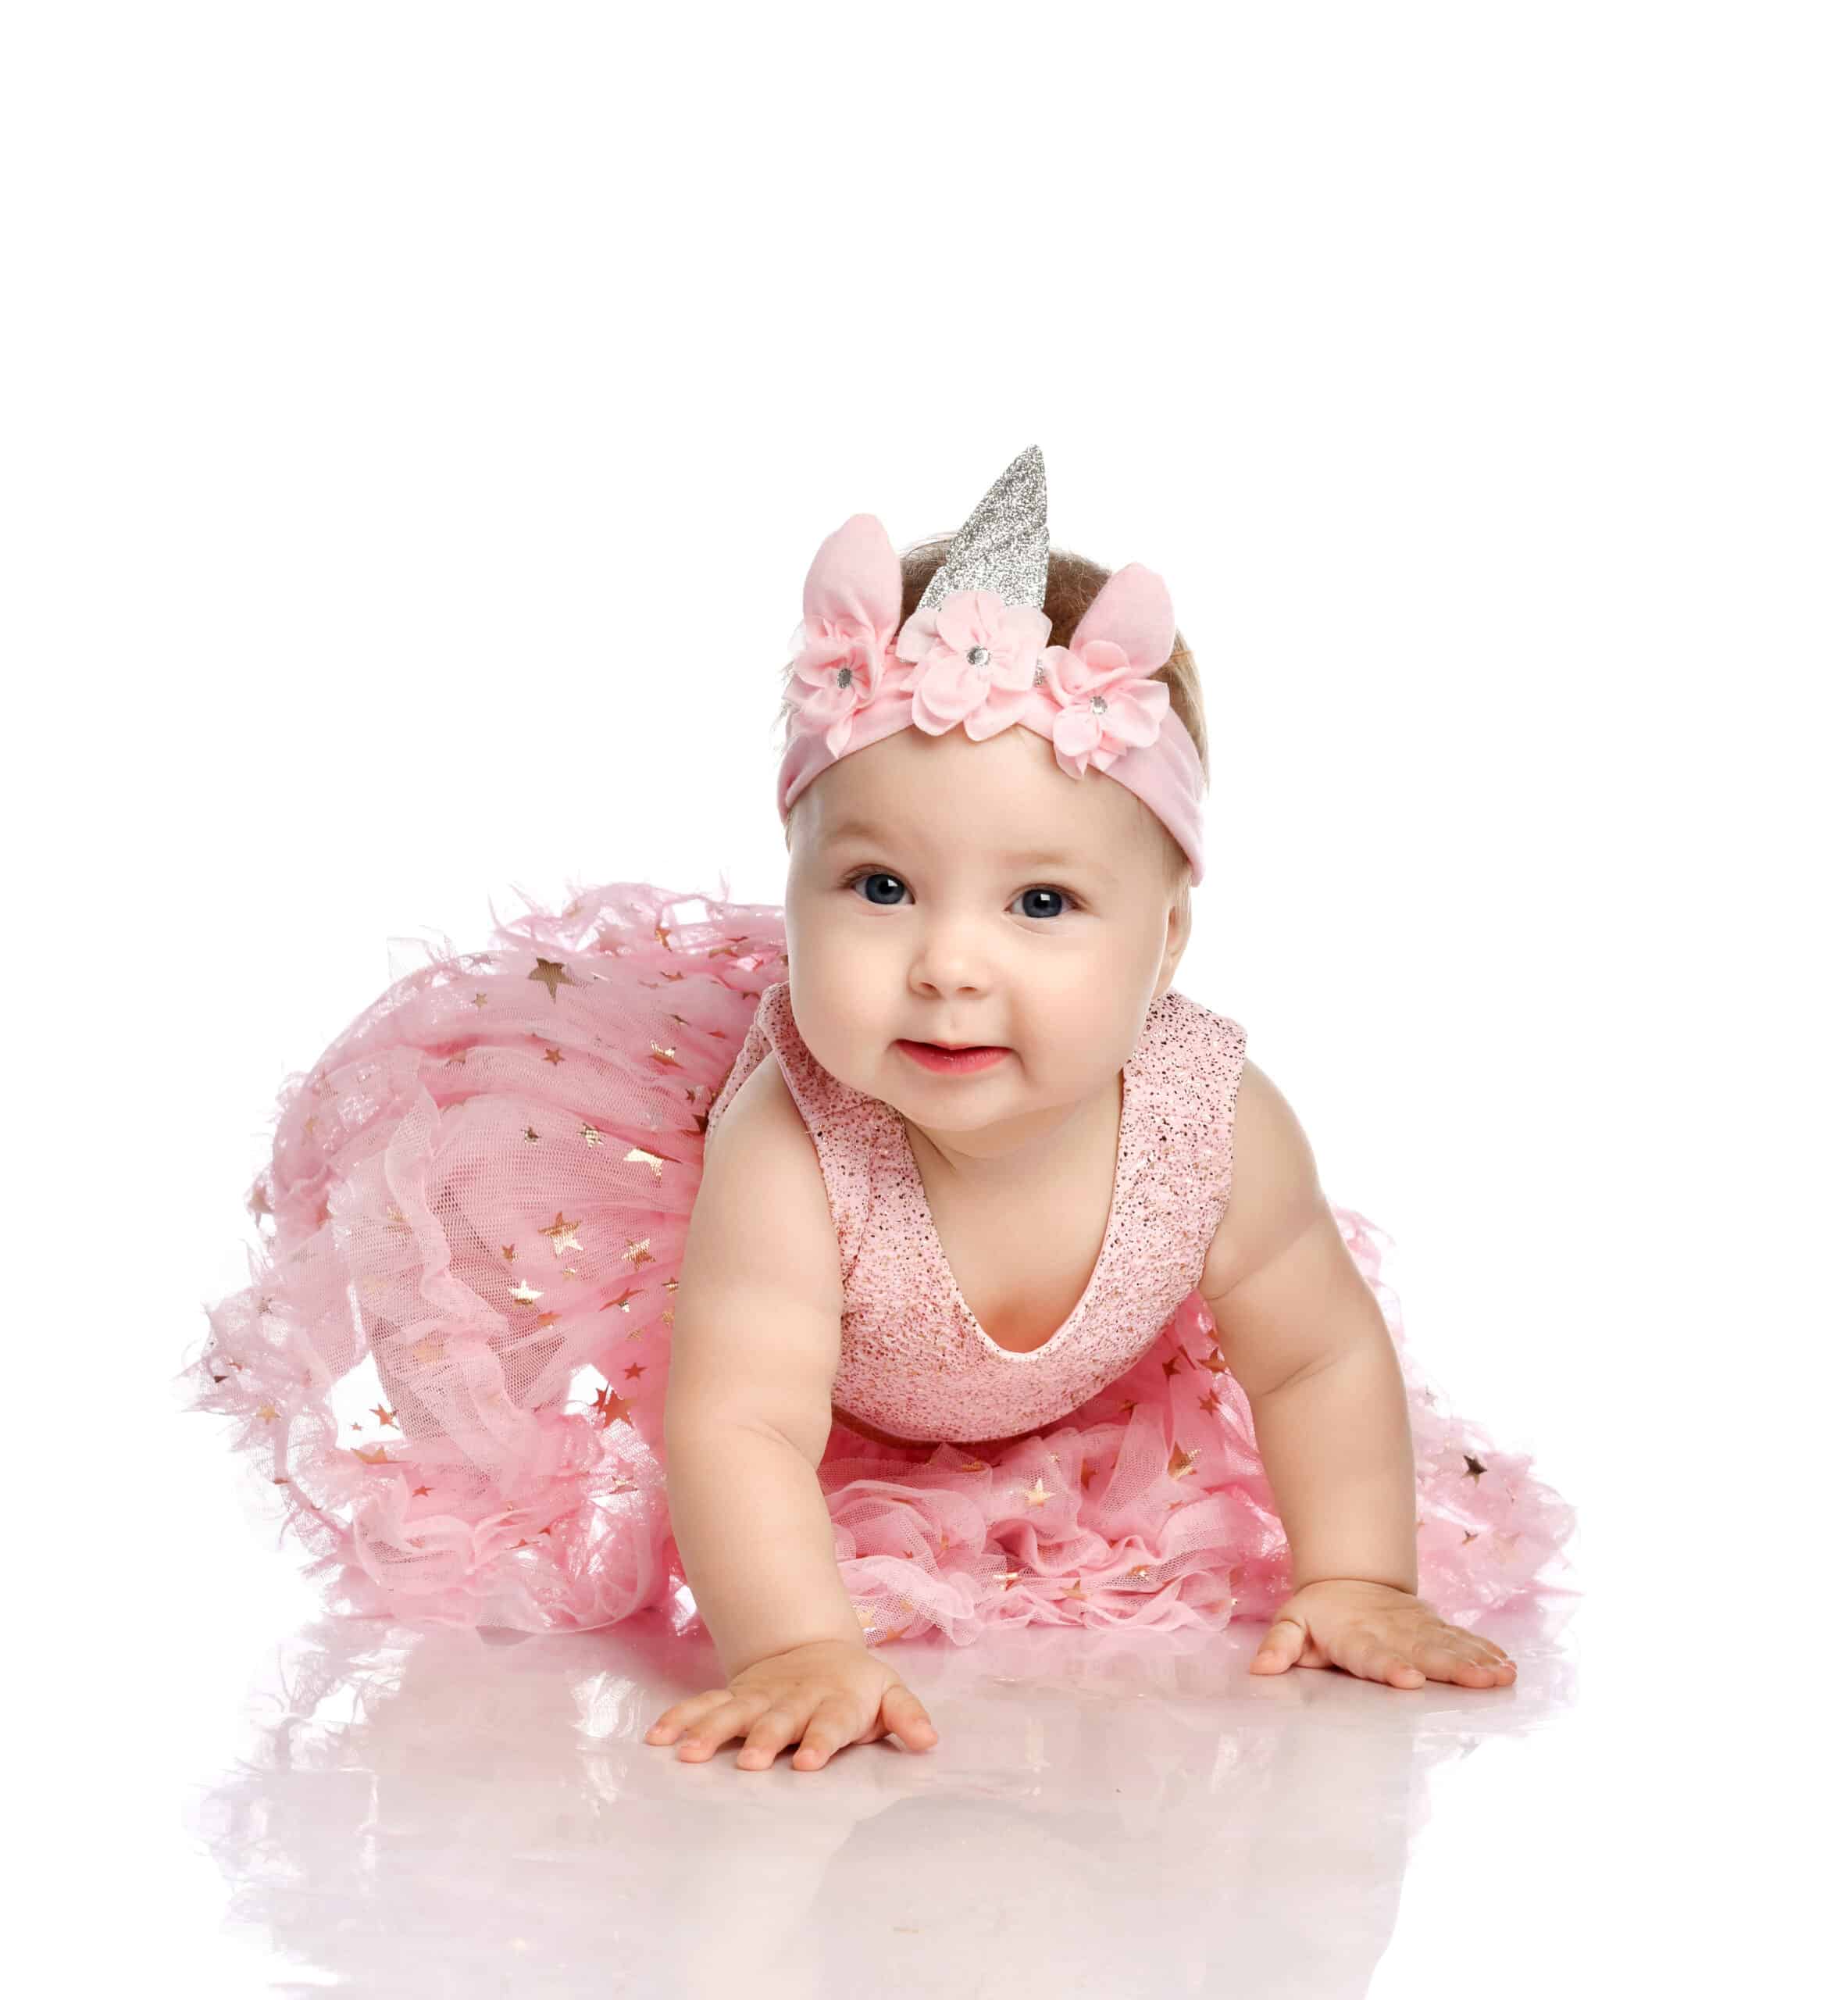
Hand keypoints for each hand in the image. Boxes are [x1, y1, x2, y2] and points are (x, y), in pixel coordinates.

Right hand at [643, 1638, 939, 1771]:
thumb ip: (907, 1718)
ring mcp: (759, 1697)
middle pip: (777, 1720)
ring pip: (731, 1713)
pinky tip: (657, 1738)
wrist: (814, 1648)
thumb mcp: (889, 1694)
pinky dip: (680, 1718)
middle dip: (764, 1739)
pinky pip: (702, 1706)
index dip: (821, 1741)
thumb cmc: (856, 1686)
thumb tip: (930, 1741)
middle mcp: (792, 1700)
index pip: (830, 1723)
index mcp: (834, 1702)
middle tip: (752, 1762)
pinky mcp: (733, 1696)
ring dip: (711, 1732)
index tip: (810, 1762)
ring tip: (689, 1755)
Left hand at [1249, 1578, 1516, 1688]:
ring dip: (1477, 1661)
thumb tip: (1260, 1668)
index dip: (1390, 1667)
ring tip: (1502, 1677)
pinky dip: (1484, 1652)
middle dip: (1452, 1668)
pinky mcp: (1434, 1627)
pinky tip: (1506, 1667)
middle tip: (1479, 1682)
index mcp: (1356, 1637)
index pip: (1373, 1655)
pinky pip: (1462, 1639)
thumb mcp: (1291, 1623)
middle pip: (1423, 1651)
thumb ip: (1279, 1646)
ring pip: (1449, 1645)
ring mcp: (1417, 1628)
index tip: (1409, 1680)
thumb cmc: (1319, 1612)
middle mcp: (1392, 1632)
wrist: (1350, 1576)